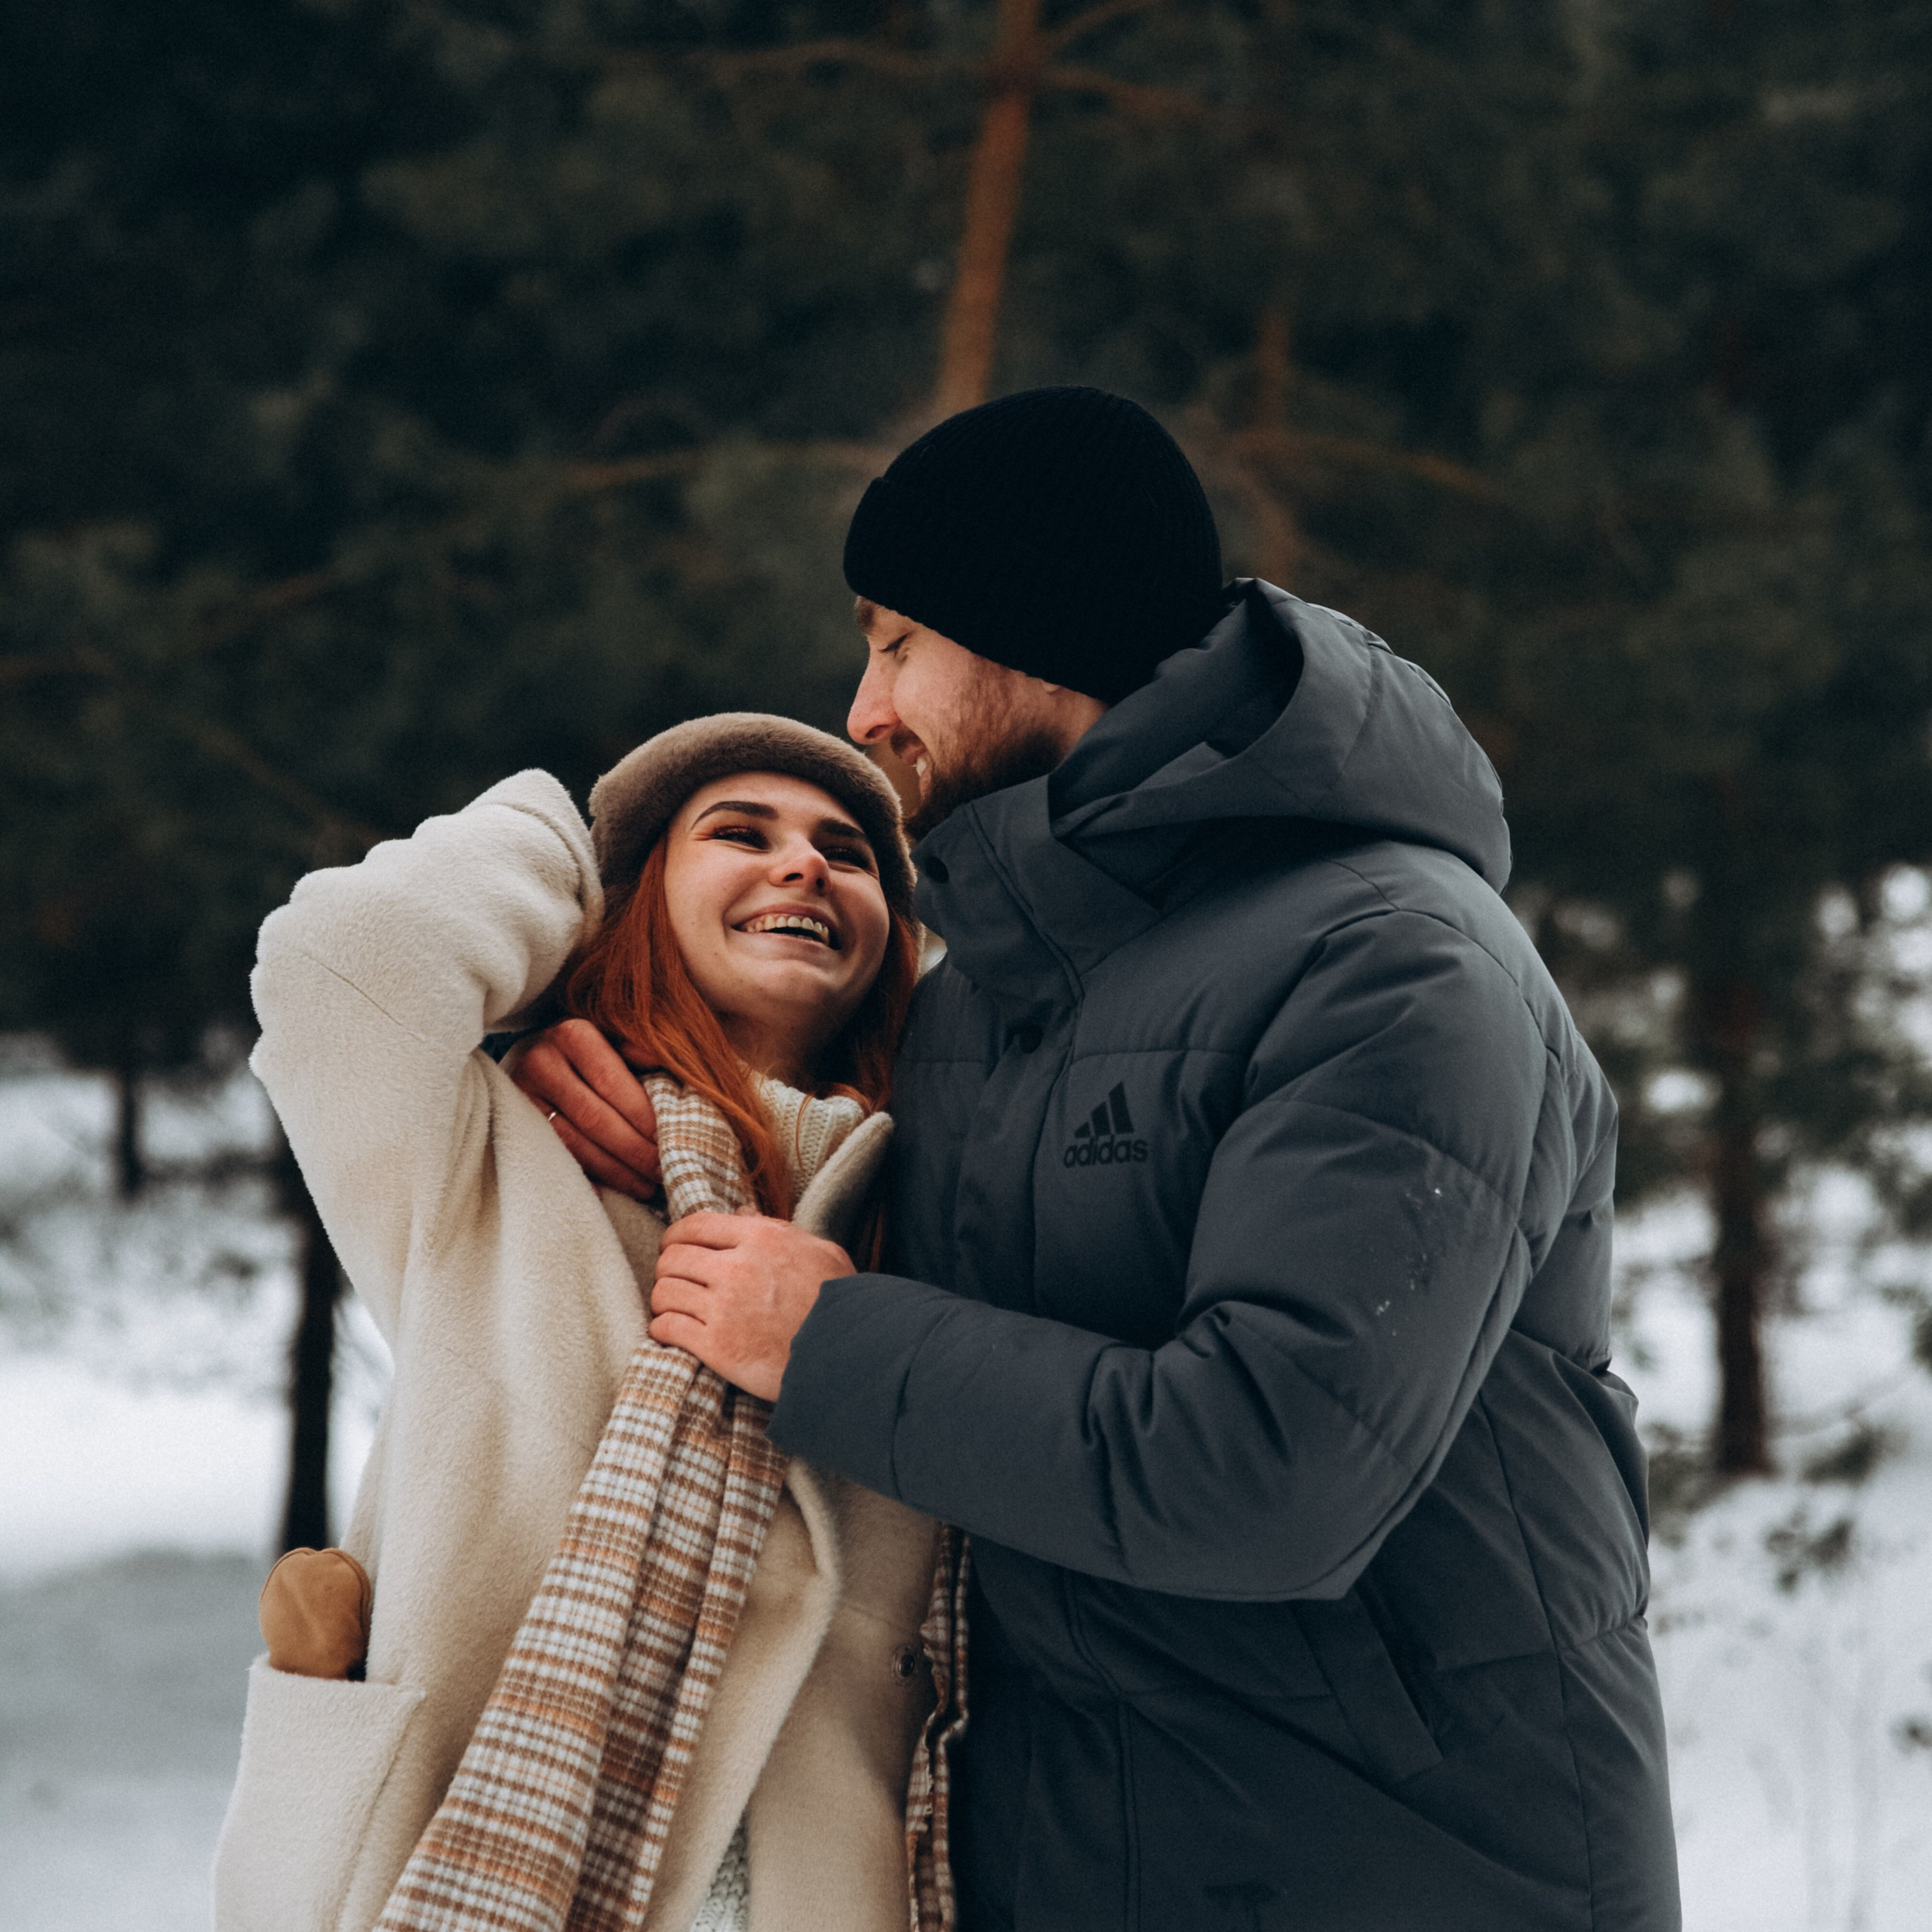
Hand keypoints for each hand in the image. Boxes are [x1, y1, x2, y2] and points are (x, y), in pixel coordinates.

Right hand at [503, 1018, 660, 1199]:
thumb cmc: (589, 1049)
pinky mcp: (514, 1124)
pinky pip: (555, 1158)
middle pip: (594, 1118)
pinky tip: (610, 1193)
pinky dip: (585, 1179)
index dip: (643, 1117)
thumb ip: (639, 1049)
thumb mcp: (614, 1036)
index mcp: (573, 1035)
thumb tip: (664, 1063)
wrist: (533, 1053)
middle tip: (664, 1171)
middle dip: (634, 1150)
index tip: (672, 1139)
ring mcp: (521, 1096)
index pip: (612, 1083)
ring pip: (574, 1143)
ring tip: (646, 1185)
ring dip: (615, 1170)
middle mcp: (541, 1062)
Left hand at [650, 1212, 855, 1401]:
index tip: (674, 1248)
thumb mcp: (819, 1252)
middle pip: (673, 1258)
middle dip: (669, 1269)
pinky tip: (672, 1333)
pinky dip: (663, 1329)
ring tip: (674, 1308)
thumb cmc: (839, 1302)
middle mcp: (737, 1267)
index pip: (695, 1225)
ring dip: (665, 1300)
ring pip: (665, 1291)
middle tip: (675, 1281)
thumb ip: (779, 1229)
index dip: (676, 1236)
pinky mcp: (716, 1345)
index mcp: (761, 1238)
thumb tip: (743, 1211)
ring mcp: (724, 1307)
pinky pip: (667, 1327)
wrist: (846, 1355)